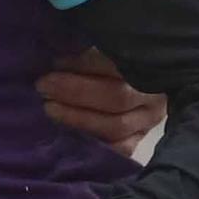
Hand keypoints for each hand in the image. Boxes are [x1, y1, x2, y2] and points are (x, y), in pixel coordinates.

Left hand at [35, 48, 163, 156]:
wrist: (144, 86)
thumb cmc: (118, 61)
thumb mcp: (109, 50)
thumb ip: (90, 52)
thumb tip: (60, 59)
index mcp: (150, 65)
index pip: (115, 65)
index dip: (82, 64)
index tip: (55, 63)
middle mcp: (155, 96)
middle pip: (116, 97)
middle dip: (75, 92)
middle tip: (43, 86)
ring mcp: (150, 121)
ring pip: (116, 126)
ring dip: (77, 118)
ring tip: (50, 108)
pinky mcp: (141, 139)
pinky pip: (121, 148)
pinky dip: (94, 141)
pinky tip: (69, 133)